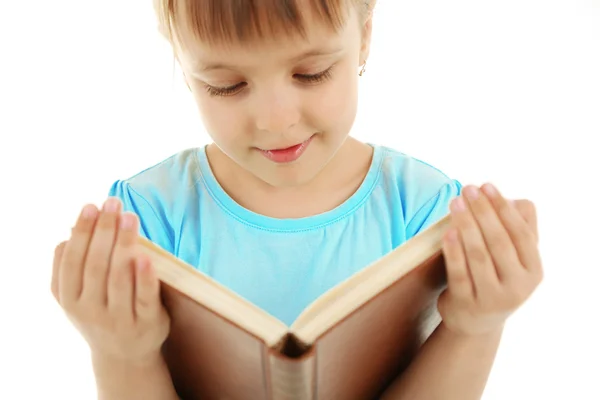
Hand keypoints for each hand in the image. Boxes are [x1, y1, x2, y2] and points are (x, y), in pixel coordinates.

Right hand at [51, 197, 169, 363]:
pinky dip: (144, 277)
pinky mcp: (145, 323)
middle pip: (95, 265)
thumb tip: (71, 230)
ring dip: (123, 244)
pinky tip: (145, 255)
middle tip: (113, 203)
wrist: (124, 355)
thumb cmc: (100, 311)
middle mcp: (89, 311)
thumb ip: (71, 266)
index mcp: (69, 299)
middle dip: (104, 230)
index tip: (92, 205)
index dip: (82, 232)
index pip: (72, 261)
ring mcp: (118, 319)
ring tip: (129, 217)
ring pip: (118, 278)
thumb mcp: (77, 294)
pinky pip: (144, 297)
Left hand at [437, 183, 542, 335]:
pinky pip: (459, 273)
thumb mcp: (514, 258)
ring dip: (466, 225)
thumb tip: (512, 199)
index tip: (486, 186)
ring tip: (455, 202)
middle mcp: (517, 287)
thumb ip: (519, 229)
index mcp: (533, 270)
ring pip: (479, 256)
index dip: (503, 208)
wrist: (477, 322)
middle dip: (483, 211)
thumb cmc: (496, 277)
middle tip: (467, 188)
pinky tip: (447, 231)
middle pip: (499, 242)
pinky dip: (454, 251)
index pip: (520, 233)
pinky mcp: (467, 304)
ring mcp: (492, 298)